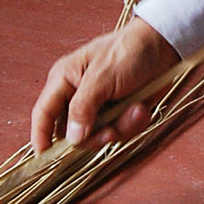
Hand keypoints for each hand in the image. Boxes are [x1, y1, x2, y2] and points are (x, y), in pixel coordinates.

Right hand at [30, 17, 180, 152]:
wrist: (163, 47)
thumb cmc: (128, 52)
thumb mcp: (103, 77)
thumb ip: (83, 107)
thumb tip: (72, 138)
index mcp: (64, 80)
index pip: (43, 113)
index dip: (40, 136)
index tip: (43, 157)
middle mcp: (77, 96)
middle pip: (73, 133)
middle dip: (95, 136)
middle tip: (112, 132)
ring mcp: (99, 107)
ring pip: (99, 136)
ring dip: (120, 127)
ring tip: (136, 109)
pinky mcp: (119, 113)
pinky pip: (120, 132)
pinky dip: (133, 124)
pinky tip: (142, 108)